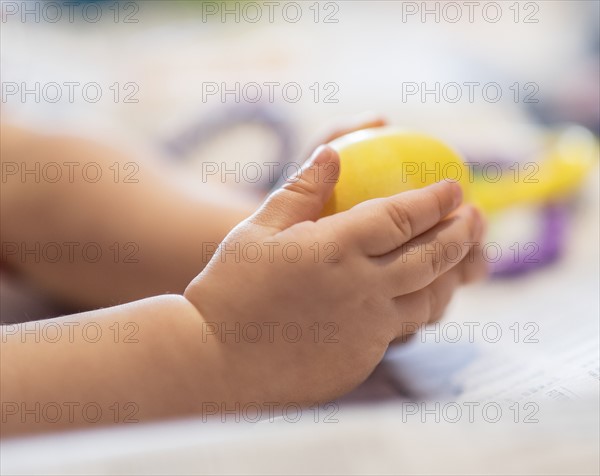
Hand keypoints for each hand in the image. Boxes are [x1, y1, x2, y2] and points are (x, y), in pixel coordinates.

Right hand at [184, 146, 485, 405]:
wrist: (215, 360)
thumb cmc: (229, 289)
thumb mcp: (257, 229)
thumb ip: (302, 189)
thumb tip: (333, 154)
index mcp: (335, 248)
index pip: (402, 216)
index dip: (435, 199)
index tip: (455, 187)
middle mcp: (362, 287)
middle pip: (431, 256)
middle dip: (463, 233)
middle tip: (477, 217)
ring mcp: (367, 327)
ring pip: (430, 297)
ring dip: (454, 273)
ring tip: (466, 259)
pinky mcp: (363, 357)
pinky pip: (406, 328)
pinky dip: (425, 308)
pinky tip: (425, 297)